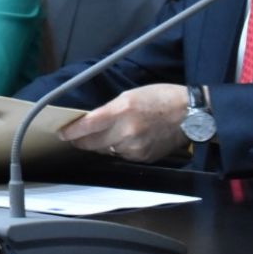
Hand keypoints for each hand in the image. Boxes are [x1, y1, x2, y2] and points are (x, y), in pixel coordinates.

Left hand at [59, 83, 190, 162]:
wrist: (191, 114)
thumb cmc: (160, 98)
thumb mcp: (128, 96)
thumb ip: (108, 110)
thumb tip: (91, 122)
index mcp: (121, 111)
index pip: (87, 125)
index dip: (71, 131)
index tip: (61, 133)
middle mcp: (126, 131)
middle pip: (92, 143)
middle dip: (80, 141)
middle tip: (73, 138)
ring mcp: (135, 147)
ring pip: (105, 150)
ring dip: (99, 145)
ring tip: (100, 137)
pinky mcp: (143, 157)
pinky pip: (121, 155)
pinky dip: (117, 149)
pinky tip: (122, 140)